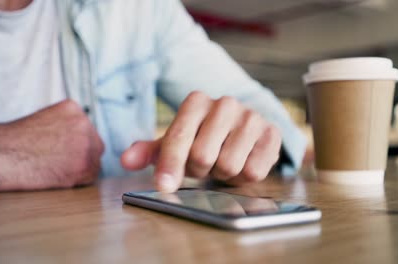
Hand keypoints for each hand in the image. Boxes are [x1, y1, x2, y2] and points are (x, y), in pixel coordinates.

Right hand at [0, 100, 103, 190]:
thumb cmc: (13, 141)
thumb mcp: (44, 119)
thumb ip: (66, 125)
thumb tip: (79, 142)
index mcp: (74, 109)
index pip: (87, 130)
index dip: (74, 145)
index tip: (60, 152)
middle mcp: (84, 123)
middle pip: (94, 145)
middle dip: (81, 156)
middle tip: (59, 164)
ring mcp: (86, 144)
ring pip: (94, 162)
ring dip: (80, 169)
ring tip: (55, 170)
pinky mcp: (84, 165)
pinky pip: (90, 177)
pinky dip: (77, 181)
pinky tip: (57, 178)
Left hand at [121, 91, 281, 192]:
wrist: (240, 132)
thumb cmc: (201, 139)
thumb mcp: (172, 143)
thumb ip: (148, 151)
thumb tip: (125, 161)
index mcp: (196, 101)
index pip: (178, 138)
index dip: (170, 165)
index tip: (164, 186)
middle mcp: (225, 103)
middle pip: (203, 156)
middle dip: (199, 169)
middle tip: (203, 163)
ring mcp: (251, 117)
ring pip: (229, 165)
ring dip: (222, 174)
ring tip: (222, 160)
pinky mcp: (272, 134)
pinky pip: (254, 171)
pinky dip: (243, 177)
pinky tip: (241, 162)